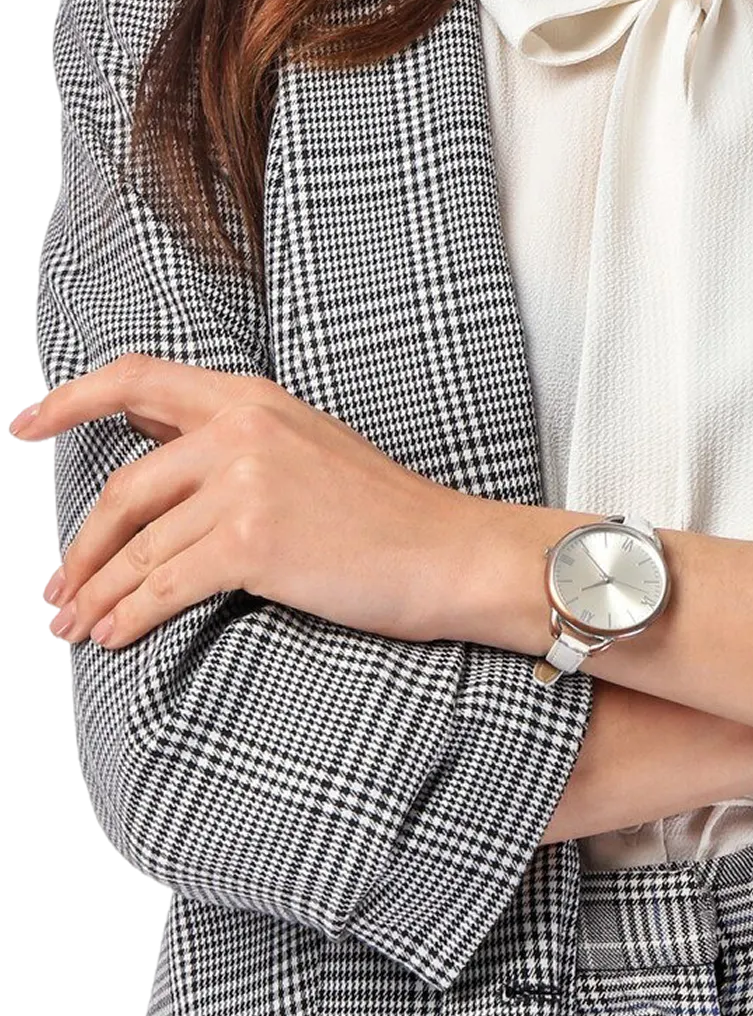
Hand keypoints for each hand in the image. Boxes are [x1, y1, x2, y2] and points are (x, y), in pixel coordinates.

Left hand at [10, 356, 477, 649]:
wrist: (447, 550)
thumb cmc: (382, 512)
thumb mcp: (303, 445)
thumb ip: (228, 440)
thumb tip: (149, 446)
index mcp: (251, 397)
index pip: (137, 378)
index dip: (69, 401)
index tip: (21, 427)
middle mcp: (243, 428)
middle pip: (123, 487)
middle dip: (80, 549)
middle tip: (56, 589)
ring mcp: (247, 483)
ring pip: (139, 547)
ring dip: (97, 595)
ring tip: (75, 627)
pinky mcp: (253, 541)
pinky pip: (163, 586)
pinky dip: (128, 617)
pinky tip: (112, 637)